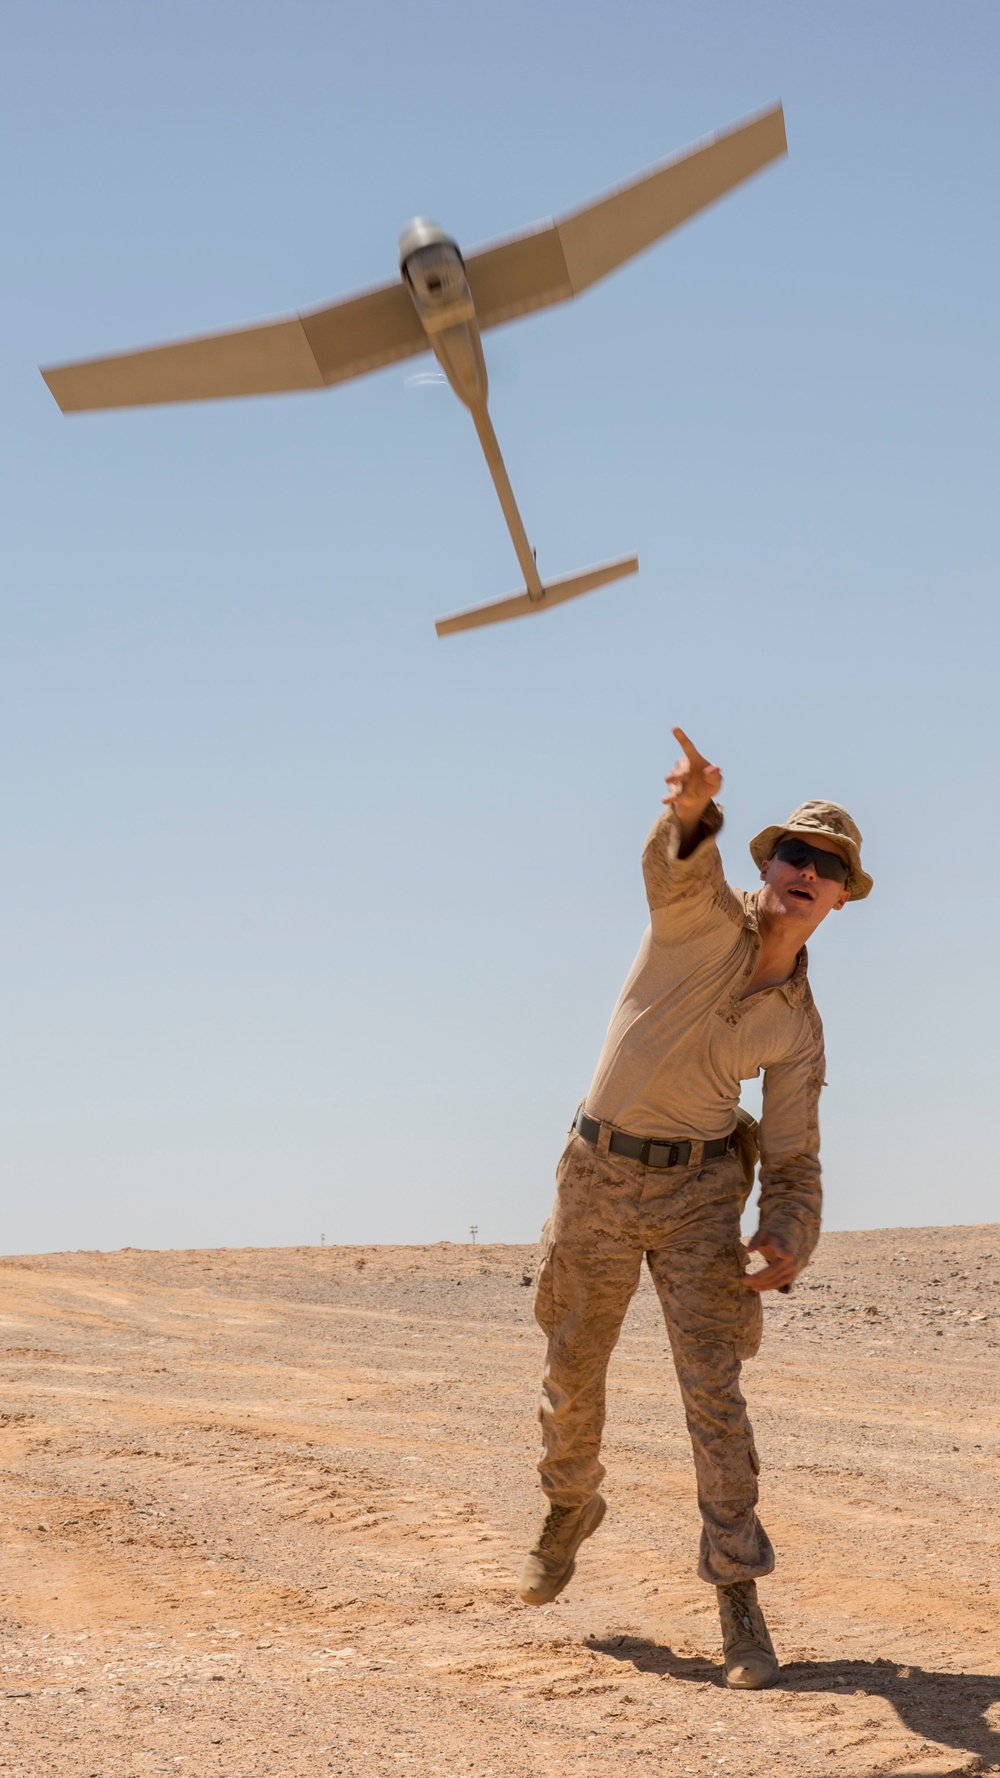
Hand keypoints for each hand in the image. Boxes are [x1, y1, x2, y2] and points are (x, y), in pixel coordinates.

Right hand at [663, 727, 721, 846]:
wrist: (699, 798)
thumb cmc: (709, 785)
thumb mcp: (716, 782)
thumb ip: (716, 776)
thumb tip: (715, 769)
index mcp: (695, 761)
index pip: (688, 748)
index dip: (682, 738)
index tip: (674, 728)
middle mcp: (685, 770)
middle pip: (682, 769)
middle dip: (679, 770)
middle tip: (673, 771)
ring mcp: (680, 782)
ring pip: (676, 779)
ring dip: (673, 778)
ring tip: (668, 780)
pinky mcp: (678, 793)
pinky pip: (674, 795)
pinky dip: (670, 798)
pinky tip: (664, 801)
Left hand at [743, 1231, 796, 1292]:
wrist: (786, 1242)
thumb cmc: (771, 1238)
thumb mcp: (762, 1234)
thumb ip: (755, 1241)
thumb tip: (746, 1251)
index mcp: (783, 1245)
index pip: (784, 1249)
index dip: (784, 1252)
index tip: (787, 1255)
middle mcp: (789, 1258)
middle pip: (774, 1269)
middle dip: (759, 1277)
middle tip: (743, 1280)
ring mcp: (792, 1268)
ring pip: (776, 1279)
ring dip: (761, 1284)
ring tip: (747, 1284)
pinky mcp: (791, 1276)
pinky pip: (778, 1284)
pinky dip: (767, 1287)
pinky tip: (755, 1288)